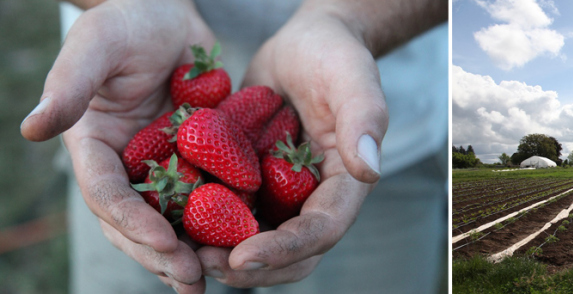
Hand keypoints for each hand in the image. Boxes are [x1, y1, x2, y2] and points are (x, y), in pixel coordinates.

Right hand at [20, 0, 214, 291]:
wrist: (170, 12)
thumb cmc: (128, 20)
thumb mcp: (98, 45)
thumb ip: (70, 85)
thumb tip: (32, 129)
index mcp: (96, 147)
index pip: (109, 194)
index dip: (133, 222)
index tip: (165, 241)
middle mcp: (128, 165)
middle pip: (139, 222)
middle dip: (162, 254)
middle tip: (193, 280)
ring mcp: (164, 167)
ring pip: (173, 220)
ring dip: (190, 253)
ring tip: (213, 280)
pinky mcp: (199, 161)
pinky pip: (210, 198)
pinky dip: (222, 226)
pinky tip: (245, 247)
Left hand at [195, 2, 388, 286]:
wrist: (307, 44)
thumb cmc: (335, 55)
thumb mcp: (352, 77)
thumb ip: (364, 119)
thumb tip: (369, 170)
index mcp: (346, 183)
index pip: (322, 230)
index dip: (284, 249)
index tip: (241, 255)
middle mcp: (316, 198)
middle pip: (292, 255)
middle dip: (250, 267)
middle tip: (202, 263)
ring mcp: (285, 195)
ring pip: (259, 244)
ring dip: (223, 255)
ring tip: (180, 250)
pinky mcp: (256, 184)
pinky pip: (232, 215)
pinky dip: (206, 225)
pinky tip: (170, 220)